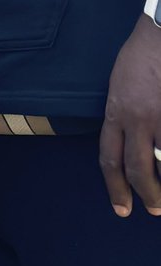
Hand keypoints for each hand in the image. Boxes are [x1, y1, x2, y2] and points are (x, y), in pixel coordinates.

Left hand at [100, 15, 160, 216]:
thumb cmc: (141, 56)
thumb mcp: (119, 84)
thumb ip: (121, 114)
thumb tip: (127, 144)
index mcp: (116, 111)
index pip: (109, 158)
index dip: (114, 187)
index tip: (121, 207)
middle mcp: (136, 119)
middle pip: (136, 169)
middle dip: (144, 195)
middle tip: (152, 210)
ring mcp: (160, 119)